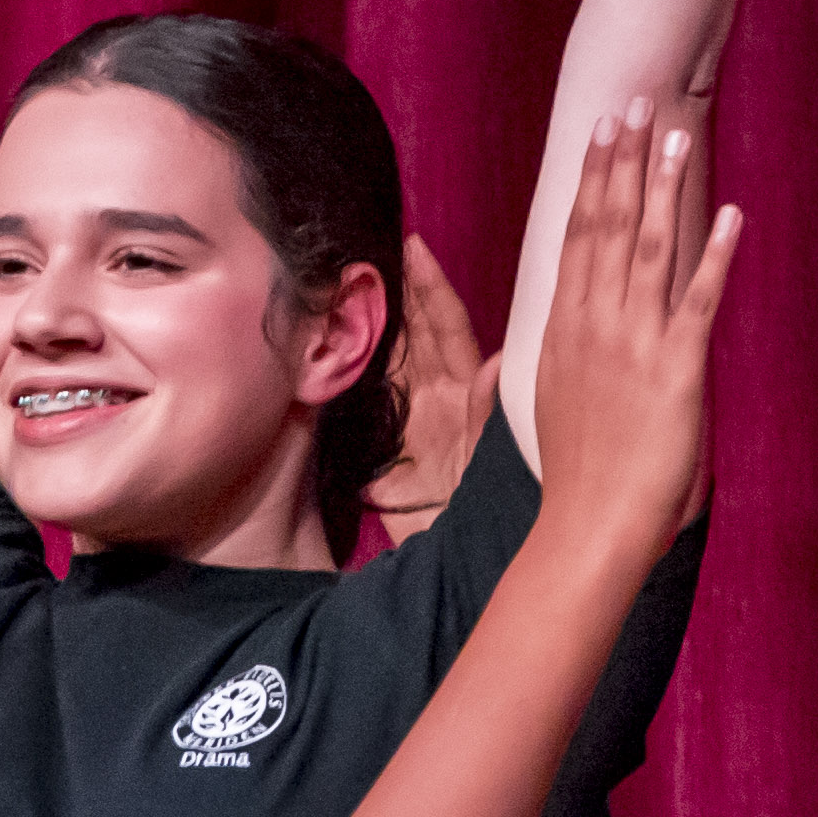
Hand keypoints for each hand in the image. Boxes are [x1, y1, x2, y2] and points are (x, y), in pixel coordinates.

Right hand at [362, 235, 500, 546]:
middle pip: (410, 335)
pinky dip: (340, 377)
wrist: (463, 570)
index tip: (412, 247)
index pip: (444, 328)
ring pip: (383, 363)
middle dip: (393, 291)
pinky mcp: (379, 453)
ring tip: (347, 282)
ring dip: (368, 325)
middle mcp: (433, 402)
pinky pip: (357, 406)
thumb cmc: (493, 513)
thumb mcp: (496, 459)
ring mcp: (404, 424)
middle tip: (371, 250)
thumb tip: (498, 363)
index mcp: (464, 396)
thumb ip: (492, 413)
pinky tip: (319, 353)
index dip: (429, 288)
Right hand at [528, 102, 739, 554]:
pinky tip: (729, 214)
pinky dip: (715, 255)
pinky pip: (698, 300)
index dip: (593, 178)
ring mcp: (632, 343)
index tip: (602, 132)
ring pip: (647, 248)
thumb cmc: (582, 467)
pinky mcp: (675, 368)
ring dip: (663, 188)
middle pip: (608, 225)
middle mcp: (594, 323)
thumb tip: (568, 326)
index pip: (577, 233)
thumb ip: (570, 350)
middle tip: (636, 104)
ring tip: (678, 136)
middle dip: (623, 162)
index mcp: (565, 326)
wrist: (590, 520)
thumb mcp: (558, 394)